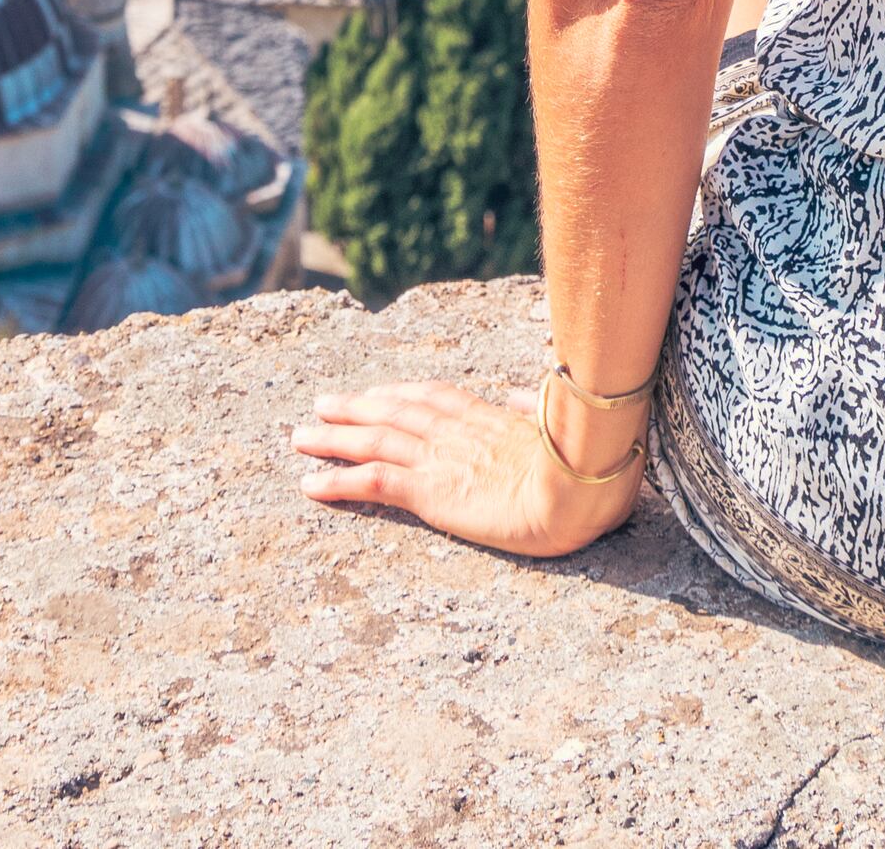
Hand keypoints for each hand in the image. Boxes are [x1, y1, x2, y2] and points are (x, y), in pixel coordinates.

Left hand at [289, 379, 644, 559]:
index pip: (433, 397)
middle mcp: (455, 431)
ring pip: (372, 440)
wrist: (579, 492)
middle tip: (321, 405)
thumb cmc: (584, 466)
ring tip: (300, 438)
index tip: (378, 393)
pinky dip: (336, 481)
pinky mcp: (429, 492)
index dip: (399, 394)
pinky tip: (309, 484)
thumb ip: (534, 410)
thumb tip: (524, 394)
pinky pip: (372, 482)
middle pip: (392, 411)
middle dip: (354, 408)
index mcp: (488, 417)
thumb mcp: (561, 430)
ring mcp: (438, 459)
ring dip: (332, 438)